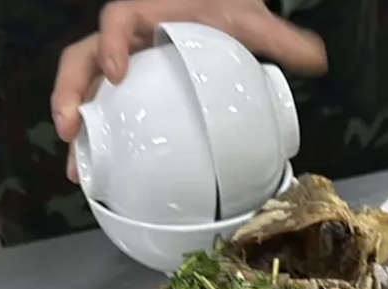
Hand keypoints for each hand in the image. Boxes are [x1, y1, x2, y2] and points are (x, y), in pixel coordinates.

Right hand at [51, 0, 327, 180]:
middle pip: (82, 56)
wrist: (216, 5)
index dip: (112, 43)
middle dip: (69, 91)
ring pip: (81, 86)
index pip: (118, 19)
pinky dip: (92, 138)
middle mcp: (126, 38)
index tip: (116, 72)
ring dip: (72, 124)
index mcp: (148, 13)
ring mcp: (120, 62)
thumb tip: (318, 59)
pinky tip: (91, 172)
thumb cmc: (223, 7)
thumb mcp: (250, 19)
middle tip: (70, 128)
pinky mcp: (122, 85)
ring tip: (76, 166)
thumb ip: (280, 37)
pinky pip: (98, 106)